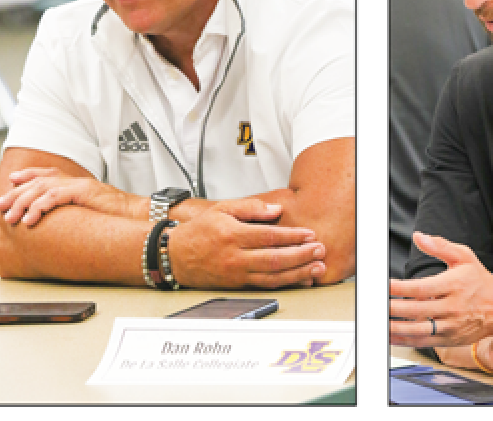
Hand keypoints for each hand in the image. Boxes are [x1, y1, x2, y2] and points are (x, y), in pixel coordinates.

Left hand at [0, 168, 141, 226]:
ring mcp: (80, 185)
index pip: (48, 173)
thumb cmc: (119, 216)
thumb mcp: (93, 210)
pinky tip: (30, 218)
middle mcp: (77, 181)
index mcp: (78, 184)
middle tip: (1, 206)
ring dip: (23, 203)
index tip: (12, 181)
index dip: (28, 176)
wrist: (139, 214)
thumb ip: (76, 209)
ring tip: (11, 217)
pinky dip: (39, 207)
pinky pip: (54, 196)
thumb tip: (60, 219)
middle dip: (16, 194)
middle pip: (39, 181)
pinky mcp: (84, 192)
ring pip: (42, 188)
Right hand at [168, 199, 325, 288]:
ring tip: (316, 267)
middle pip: (274, 258)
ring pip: (272, 276)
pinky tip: (300, 279)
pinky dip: (285, 284)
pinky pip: (265, 285)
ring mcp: (236, 273)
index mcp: (232, 234)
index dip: (292, 236)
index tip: (309, 234)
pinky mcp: (237, 285)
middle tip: (319, 250)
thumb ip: (250, 207)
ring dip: (298, 273)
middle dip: (301, 255)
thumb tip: (276, 209)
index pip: (268, 236)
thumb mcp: (221, 209)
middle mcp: (234, 256)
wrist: (174, 256)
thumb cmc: (198, 232)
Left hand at [388, 232, 492, 346]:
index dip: (400, 288)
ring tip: (378, 324)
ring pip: (417, 330)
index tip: (384, 286)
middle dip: (391, 309)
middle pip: (416, 310)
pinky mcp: (449, 339)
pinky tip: (391, 336)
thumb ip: (440, 246)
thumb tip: (419, 236)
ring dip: (395, 328)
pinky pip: (423, 342)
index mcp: (454, 285)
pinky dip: (405, 340)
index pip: (421, 288)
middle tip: (374, 307)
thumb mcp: (465, 257)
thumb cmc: (480, 281)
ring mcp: (450, 326)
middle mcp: (452, 307)